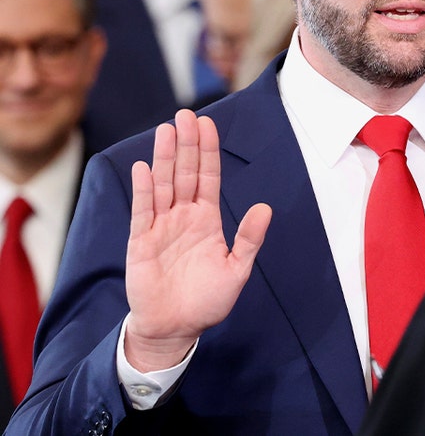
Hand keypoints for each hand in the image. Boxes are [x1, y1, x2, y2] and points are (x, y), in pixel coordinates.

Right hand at [124, 109, 271, 371]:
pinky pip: (143, 211)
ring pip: (164, 185)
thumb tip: (264, 207)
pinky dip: (145, 190)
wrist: (176, 328)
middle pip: (185, 173)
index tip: (207, 124)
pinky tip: (145, 167)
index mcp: (206, 220)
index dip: (208, 151)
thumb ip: (248, 238)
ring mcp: (161, 227)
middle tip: (186, 114)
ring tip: (167, 130)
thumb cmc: (207, 300)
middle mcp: (183, 217)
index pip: (207, 178)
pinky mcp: (142, 242)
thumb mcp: (237, 269)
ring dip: (166, 158)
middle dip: (187, 144)